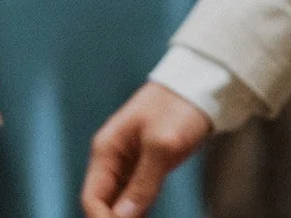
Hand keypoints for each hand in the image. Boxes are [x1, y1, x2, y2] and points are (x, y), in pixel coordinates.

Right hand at [82, 83, 211, 216]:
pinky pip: (132, 195)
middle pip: (101, 202)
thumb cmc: (178, 107)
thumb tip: (122, 217)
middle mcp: (111, 158)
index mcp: (106, 150)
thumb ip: (142, 183)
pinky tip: (145, 217)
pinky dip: (135, 211)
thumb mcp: (162, 145)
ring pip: (116, 202)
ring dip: (123, 217)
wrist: (198, 86)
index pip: (92, 198)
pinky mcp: (143, 165)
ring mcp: (127, 162)